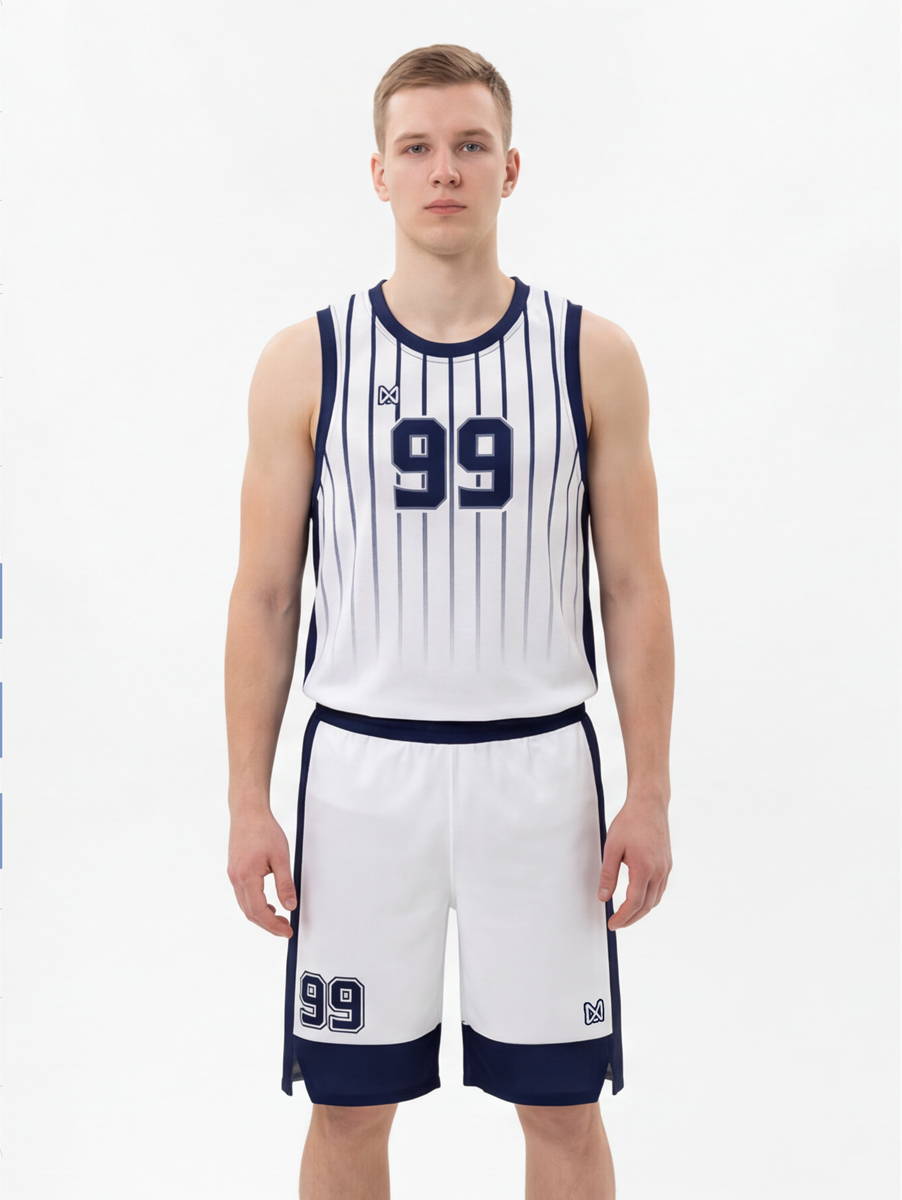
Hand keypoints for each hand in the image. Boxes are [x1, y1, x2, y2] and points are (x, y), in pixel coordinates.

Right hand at [227, 808, 296, 937]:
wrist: (248, 812)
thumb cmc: (264, 830)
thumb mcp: (281, 857)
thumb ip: (285, 884)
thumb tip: (290, 905)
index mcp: (247, 876)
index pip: (259, 911)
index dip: (273, 925)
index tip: (287, 931)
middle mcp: (236, 878)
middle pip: (249, 912)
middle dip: (267, 924)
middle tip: (285, 928)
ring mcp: (233, 875)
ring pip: (245, 905)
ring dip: (261, 915)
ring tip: (279, 918)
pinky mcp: (234, 870)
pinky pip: (243, 895)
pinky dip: (255, 904)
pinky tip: (268, 903)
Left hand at [598, 795, 671, 929]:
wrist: (649, 804)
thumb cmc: (630, 822)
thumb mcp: (612, 847)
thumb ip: (608, 874)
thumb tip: (603, 897)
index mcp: (644, 868)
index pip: (634, 903)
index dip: (622, 917)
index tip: (612, 924)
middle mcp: (659, 871)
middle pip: (647, 906)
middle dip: (631, 919)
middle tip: (618, 923)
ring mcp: (666, 868)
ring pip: (656, 899)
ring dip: (642, 911)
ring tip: (627, 915)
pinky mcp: (668, 863)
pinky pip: (661, 889)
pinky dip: (650, 899)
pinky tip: (641, 898)